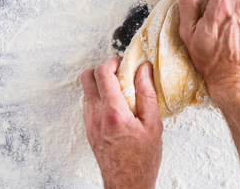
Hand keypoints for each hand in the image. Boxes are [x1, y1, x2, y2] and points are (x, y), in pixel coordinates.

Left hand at [81, 57, 162, 188]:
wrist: (127, 183)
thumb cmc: (142, 159)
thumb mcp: (153, 125)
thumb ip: (147, 94)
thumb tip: (144, 70)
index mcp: (113, 112)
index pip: (102, 74)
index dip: (112, 62)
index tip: (123, 62)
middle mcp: (96, 115)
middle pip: (86, 77)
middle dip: (102, 69)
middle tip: (118, 73)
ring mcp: (89, 122)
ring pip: (86, 90)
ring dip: (100, 84)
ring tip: (120, 91)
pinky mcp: (88, 129)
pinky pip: (89, 104)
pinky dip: (99, 97)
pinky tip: (116, 105)